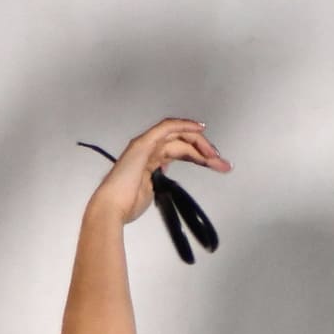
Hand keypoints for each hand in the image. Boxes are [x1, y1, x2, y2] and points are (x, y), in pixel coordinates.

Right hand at [85, 118, 227, 226]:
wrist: (112, 208)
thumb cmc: (126, 204)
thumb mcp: (152, 191)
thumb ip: (160, 179)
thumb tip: (167, 172)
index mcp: (150, 160)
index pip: (179, 151)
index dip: (199, 155)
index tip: (216, 163)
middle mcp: (148, 149)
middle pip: (182, 143)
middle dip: (205, 151)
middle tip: (222, 163)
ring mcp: (145, 145)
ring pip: (177, 135)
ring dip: (199, 143)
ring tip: (215, 155)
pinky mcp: (143, 144)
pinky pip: (166, 127)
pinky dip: (183, 125)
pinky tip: (199, 128)